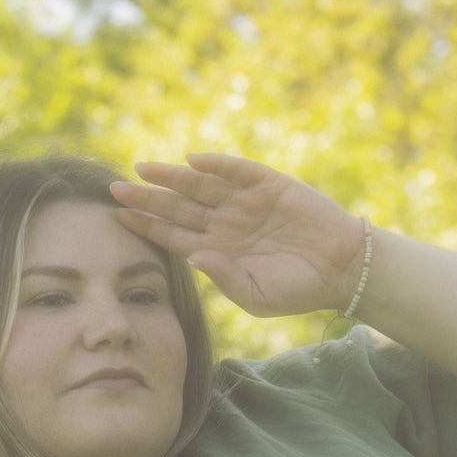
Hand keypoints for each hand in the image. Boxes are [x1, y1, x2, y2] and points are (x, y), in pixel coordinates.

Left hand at [109, 152, 365, 318]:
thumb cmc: (298, 290)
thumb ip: (224, 277)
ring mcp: (245, 201)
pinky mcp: (269, 184)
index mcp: (218, 250)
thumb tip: (193, 256)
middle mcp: (226, 222)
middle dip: (148, 198)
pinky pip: (238, 170)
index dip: (146, 226)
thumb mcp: (257, 295)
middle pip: (178, 207)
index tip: (118, 218)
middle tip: (115, 189)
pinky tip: (193, 161)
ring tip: (143, 168)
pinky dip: (217, 164)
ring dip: (173, 176)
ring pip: (201, 185)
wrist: (341, 269)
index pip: (173, 235)